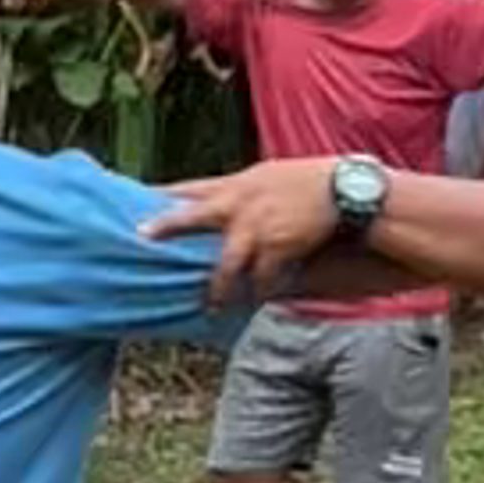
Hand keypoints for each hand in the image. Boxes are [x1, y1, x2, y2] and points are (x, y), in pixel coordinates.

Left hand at [143, 153, 345, 294]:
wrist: (345, 190)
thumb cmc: (309, 181)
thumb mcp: (268, 175)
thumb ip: (242, 189)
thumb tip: (222, 199)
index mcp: (237, 184)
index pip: (190, 189)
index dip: (162, 197)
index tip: (138, 200)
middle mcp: (240, 204)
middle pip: (192, 216)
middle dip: (166, 227)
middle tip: (140, 237)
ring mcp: (256, 226)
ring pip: (226, 265)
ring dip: (217, 288)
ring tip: (210, 306)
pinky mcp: (277, 247)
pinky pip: (260, 278)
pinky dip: (258, 292)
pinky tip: (256, 302)